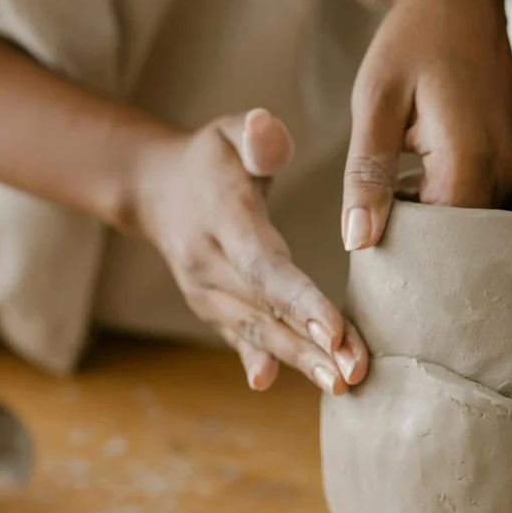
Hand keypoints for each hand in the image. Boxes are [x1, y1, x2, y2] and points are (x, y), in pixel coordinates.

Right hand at [131, 110, 367, 393]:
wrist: (157, 188)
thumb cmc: (214, 158)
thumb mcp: (232, 131)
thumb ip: (257, 135)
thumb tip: (267, 128)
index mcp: (224, 219)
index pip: (264, 266)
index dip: (299, 300)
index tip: (335, 329)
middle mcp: (209, 262)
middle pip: (266, 310)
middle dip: (311, 344)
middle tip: (354, 373)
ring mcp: (206, 291)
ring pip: (257, 331)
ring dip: (300, 361)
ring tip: (342, 384)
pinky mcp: (212, 307)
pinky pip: (238, 338)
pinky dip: (256, 362)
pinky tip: (270, 384)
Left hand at [341, 0, 511, 249]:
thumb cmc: (413, 40)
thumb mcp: (376, 100)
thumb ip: (366, 172)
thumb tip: (357, 242)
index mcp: (468, 160)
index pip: (440, 245)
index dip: (406, 256)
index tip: (374, 252)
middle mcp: (507, 171)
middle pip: (467, 244)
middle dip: (427, 251)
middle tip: (385, 238)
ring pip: (482, 230)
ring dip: (445, 231)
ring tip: (404, 213)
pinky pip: (493, 207)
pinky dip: (460, 210)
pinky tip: (427, 192)